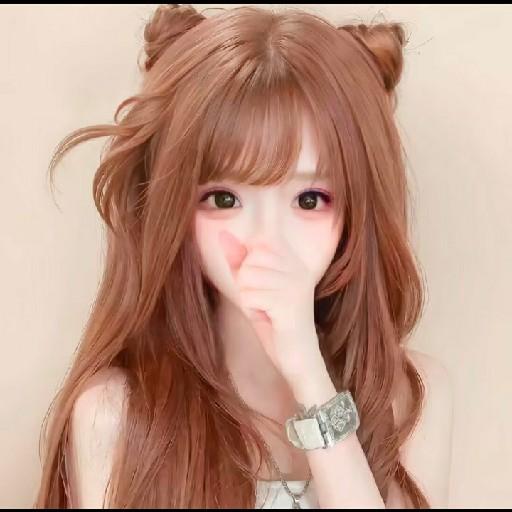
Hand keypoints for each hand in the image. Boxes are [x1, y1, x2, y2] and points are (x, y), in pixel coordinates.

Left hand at [218, 229, 323, 379]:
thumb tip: (224, 234)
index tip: (264, 270)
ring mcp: (295, 282)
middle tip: (263, 302)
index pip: (259, 242)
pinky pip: (250, 295)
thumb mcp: (252, 287)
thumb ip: (239, 260)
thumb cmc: (274, 322)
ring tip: (266, 310)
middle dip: (246, 283)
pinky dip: (252, 309)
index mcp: (291, 259)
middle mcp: (296, 266)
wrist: (298, 357)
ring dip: (249, 297)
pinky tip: (268, 318)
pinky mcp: (289, 299)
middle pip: (250, 259)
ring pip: (247, 277)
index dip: (253, 257)